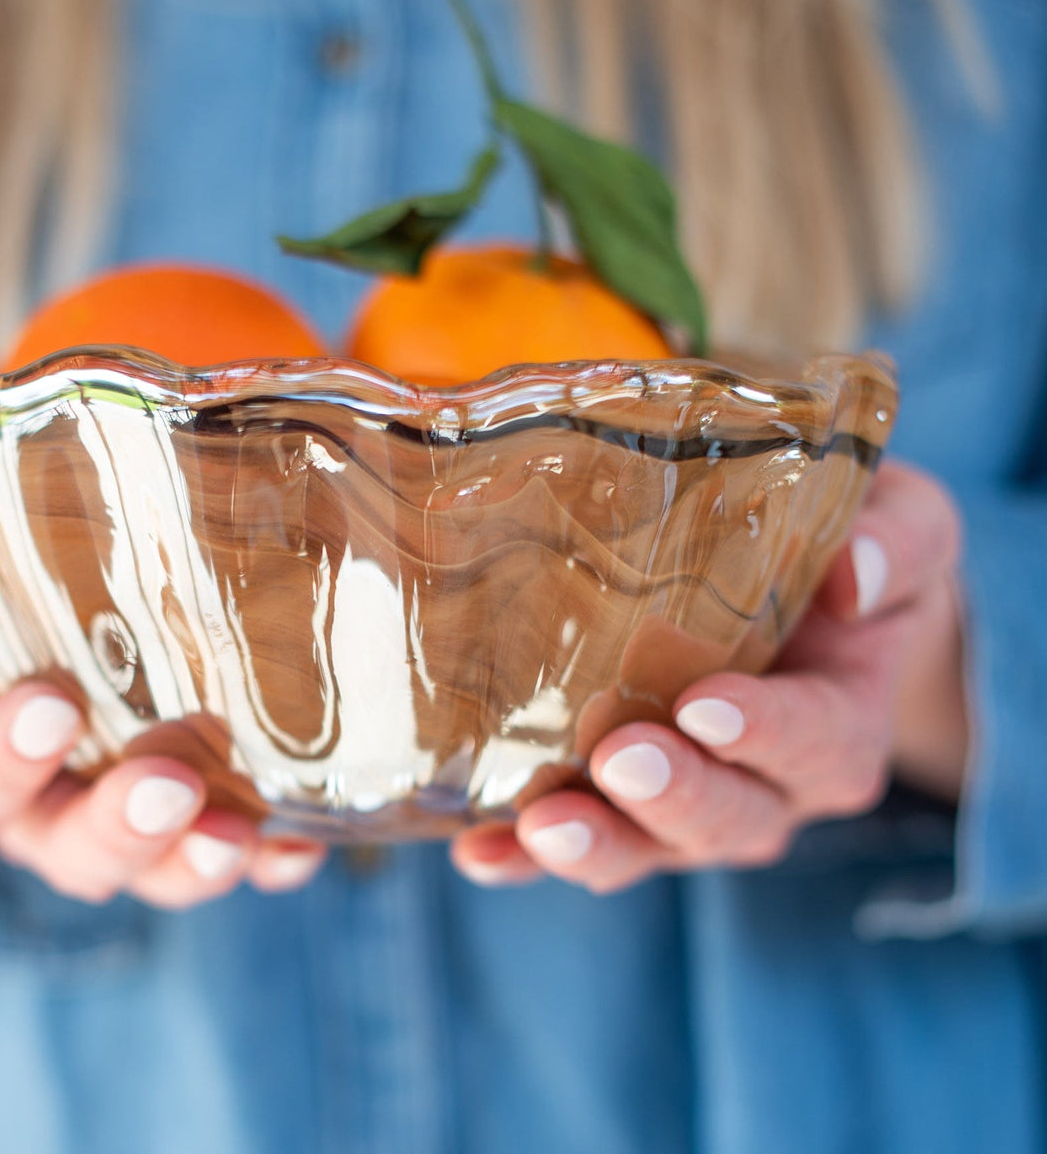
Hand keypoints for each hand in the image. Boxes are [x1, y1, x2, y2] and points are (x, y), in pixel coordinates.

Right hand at [0, 503, 325, 906]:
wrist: (2, 590)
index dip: (4, 761)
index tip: (50, 703)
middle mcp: (34, 800)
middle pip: (68, 850)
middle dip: (118, 830)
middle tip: (166, 786)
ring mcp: (113, 802)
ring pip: (151, 864)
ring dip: (196, 857)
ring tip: (242, 832)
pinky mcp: (188, 791)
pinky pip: (227, 841)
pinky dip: (268, 854)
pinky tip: (306, 839)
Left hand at [452, 460, 968, 890]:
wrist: (810, 598)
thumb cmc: (848, 552)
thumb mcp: (905, 526)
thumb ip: (895, 545)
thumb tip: (851, 576)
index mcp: (841, 720)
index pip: (816, 740)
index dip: (765, 732)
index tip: (707, 706)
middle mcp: (769, 783)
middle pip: (730, 817)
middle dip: (675, 797)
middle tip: (621, 760)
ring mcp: (689, 802)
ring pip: (652, 846)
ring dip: (597, 843)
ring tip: (541, 830)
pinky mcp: (620, 802)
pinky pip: (581, 837)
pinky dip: (524, 858)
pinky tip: (478, 854)